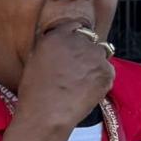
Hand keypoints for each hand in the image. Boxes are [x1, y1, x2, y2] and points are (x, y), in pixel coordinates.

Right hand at [9, 18, 115, 140]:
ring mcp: (95, 56)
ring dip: (94, 64)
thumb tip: (62, 45)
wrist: (47, 115)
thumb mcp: (33, 60)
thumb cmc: (35, 93)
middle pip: (90, 40)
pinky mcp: (107, 72)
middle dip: (85, 51)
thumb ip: (50, 46)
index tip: (72, 48)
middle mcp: (79, 41)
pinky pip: (107, 71)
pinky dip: (100, 79)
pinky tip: (86, 90)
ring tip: (80, 82)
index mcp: (57, 36)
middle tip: (76, 70)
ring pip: (100, 55)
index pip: (74, 26)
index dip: (74, 37)